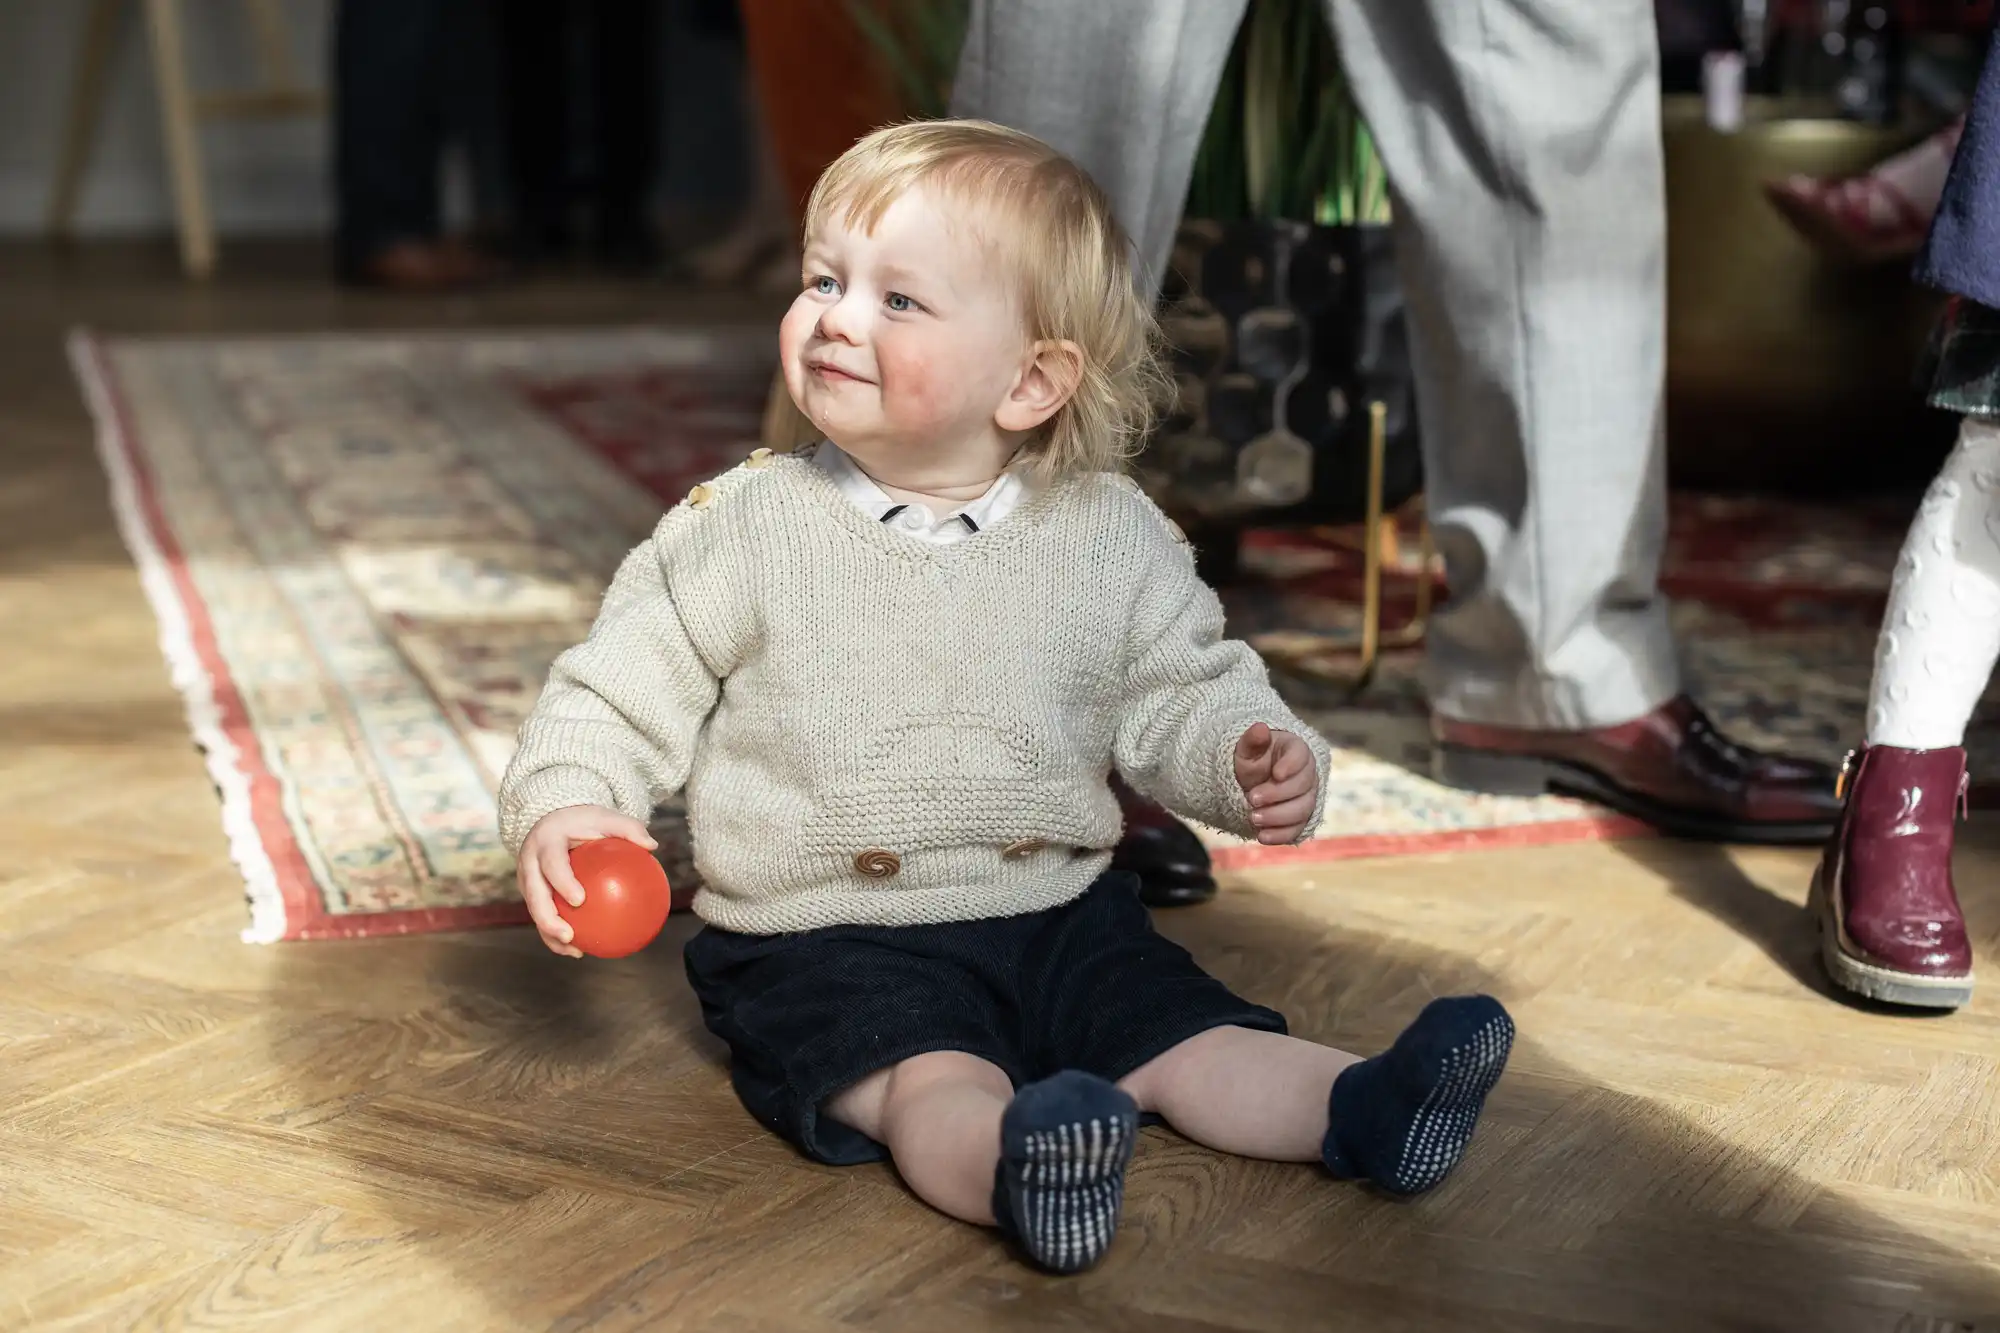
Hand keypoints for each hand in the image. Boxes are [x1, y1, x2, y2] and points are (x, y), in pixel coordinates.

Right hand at [517, 805, 657, 957]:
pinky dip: (556, 934)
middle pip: (535, 895)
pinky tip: (579, 948)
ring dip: (549, 934)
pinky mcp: (530, 891)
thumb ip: (628, 828)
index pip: (552, 863)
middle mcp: (530, 861)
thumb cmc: (584, 820)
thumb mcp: (606, 817)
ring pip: (534, 911)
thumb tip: (652, 846)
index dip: (562, 882)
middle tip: (568, 936)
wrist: (553, 818)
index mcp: (546, 841)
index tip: (579, 900)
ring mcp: (527, 878)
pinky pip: (542, 915)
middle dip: (547, 919)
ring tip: (574, 951)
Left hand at [1233, 723, 1318, 844]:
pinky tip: (1262, 836)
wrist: (1250, 782)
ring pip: (1302, 810)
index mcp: (1296, 751)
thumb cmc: (1252, 761)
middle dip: (1277, 795)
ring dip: (1278, 816)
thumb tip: (1260, 728)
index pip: (1302, 756)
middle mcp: (1307, 775)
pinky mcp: (1300, 819)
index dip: (1292, 765)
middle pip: (1303, 786)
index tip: (1276, 773)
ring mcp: (1307, 798)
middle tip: (1251, 799)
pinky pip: (1298, 829)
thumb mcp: (1246, 750)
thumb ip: (1252, 741)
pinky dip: (1281, 835)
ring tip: (1253, 818)